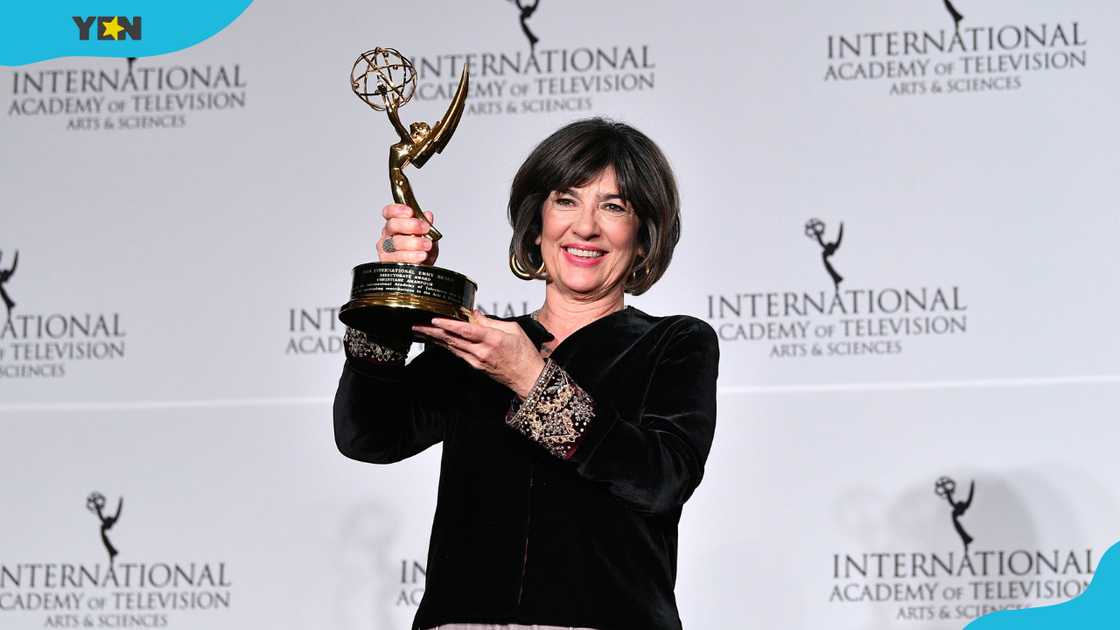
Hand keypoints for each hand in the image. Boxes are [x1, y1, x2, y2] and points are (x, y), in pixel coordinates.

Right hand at [377, 204, 437, 264]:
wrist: (421, 274)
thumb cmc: (421, 253)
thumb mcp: (428, 237)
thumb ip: (426, 225)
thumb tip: (427, 215)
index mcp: (395, 225)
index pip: (389, 212)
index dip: (397, 210)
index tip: (410, 212)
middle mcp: (388, 236)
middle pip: (392, 225)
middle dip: (410, 225)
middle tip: (424, 228)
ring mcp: (386, 250)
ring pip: (395, 242)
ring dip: (414, 243)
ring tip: (426, 245)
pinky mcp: (387, 263)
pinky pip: (397, 259)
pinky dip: (411, 257)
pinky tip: (420, 256)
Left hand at [413, 311, 544, 397]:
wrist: (528, 378)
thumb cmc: (525, 354)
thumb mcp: (513, 330)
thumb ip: (492, 322)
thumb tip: (475, 315)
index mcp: (492, 340)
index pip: (466, 330)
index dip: (449, 325)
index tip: (435, 320)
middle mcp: (481, 352)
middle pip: (453, 339)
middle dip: (433, 332)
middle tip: (417, 325)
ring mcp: (477, 361)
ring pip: (452, 347)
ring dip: (435, 339)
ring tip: (421, 331)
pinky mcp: (476, 366)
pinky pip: (458, 353)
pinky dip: (446, 345)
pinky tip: (438, 341)